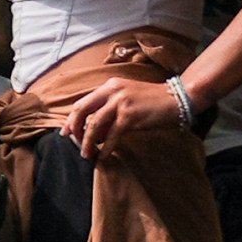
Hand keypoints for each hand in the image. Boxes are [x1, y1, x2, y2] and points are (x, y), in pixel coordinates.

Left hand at [61, 75, 189, 158]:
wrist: (177, 98)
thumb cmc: (152, 101)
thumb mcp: (127, 99)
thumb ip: (110, 110)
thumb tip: (95, 131)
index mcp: (109, 86)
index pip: (82, 102)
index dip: (71, 118)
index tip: (65, 132)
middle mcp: (112, 91)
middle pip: (82, 110)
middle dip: (74, 129)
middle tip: (72, 143)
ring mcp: (120, 103)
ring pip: (94, 125)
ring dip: (87, 142)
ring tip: (86, 154)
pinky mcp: (130, 116)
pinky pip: (112, 135)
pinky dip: (105, 147)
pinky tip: (103, 156)